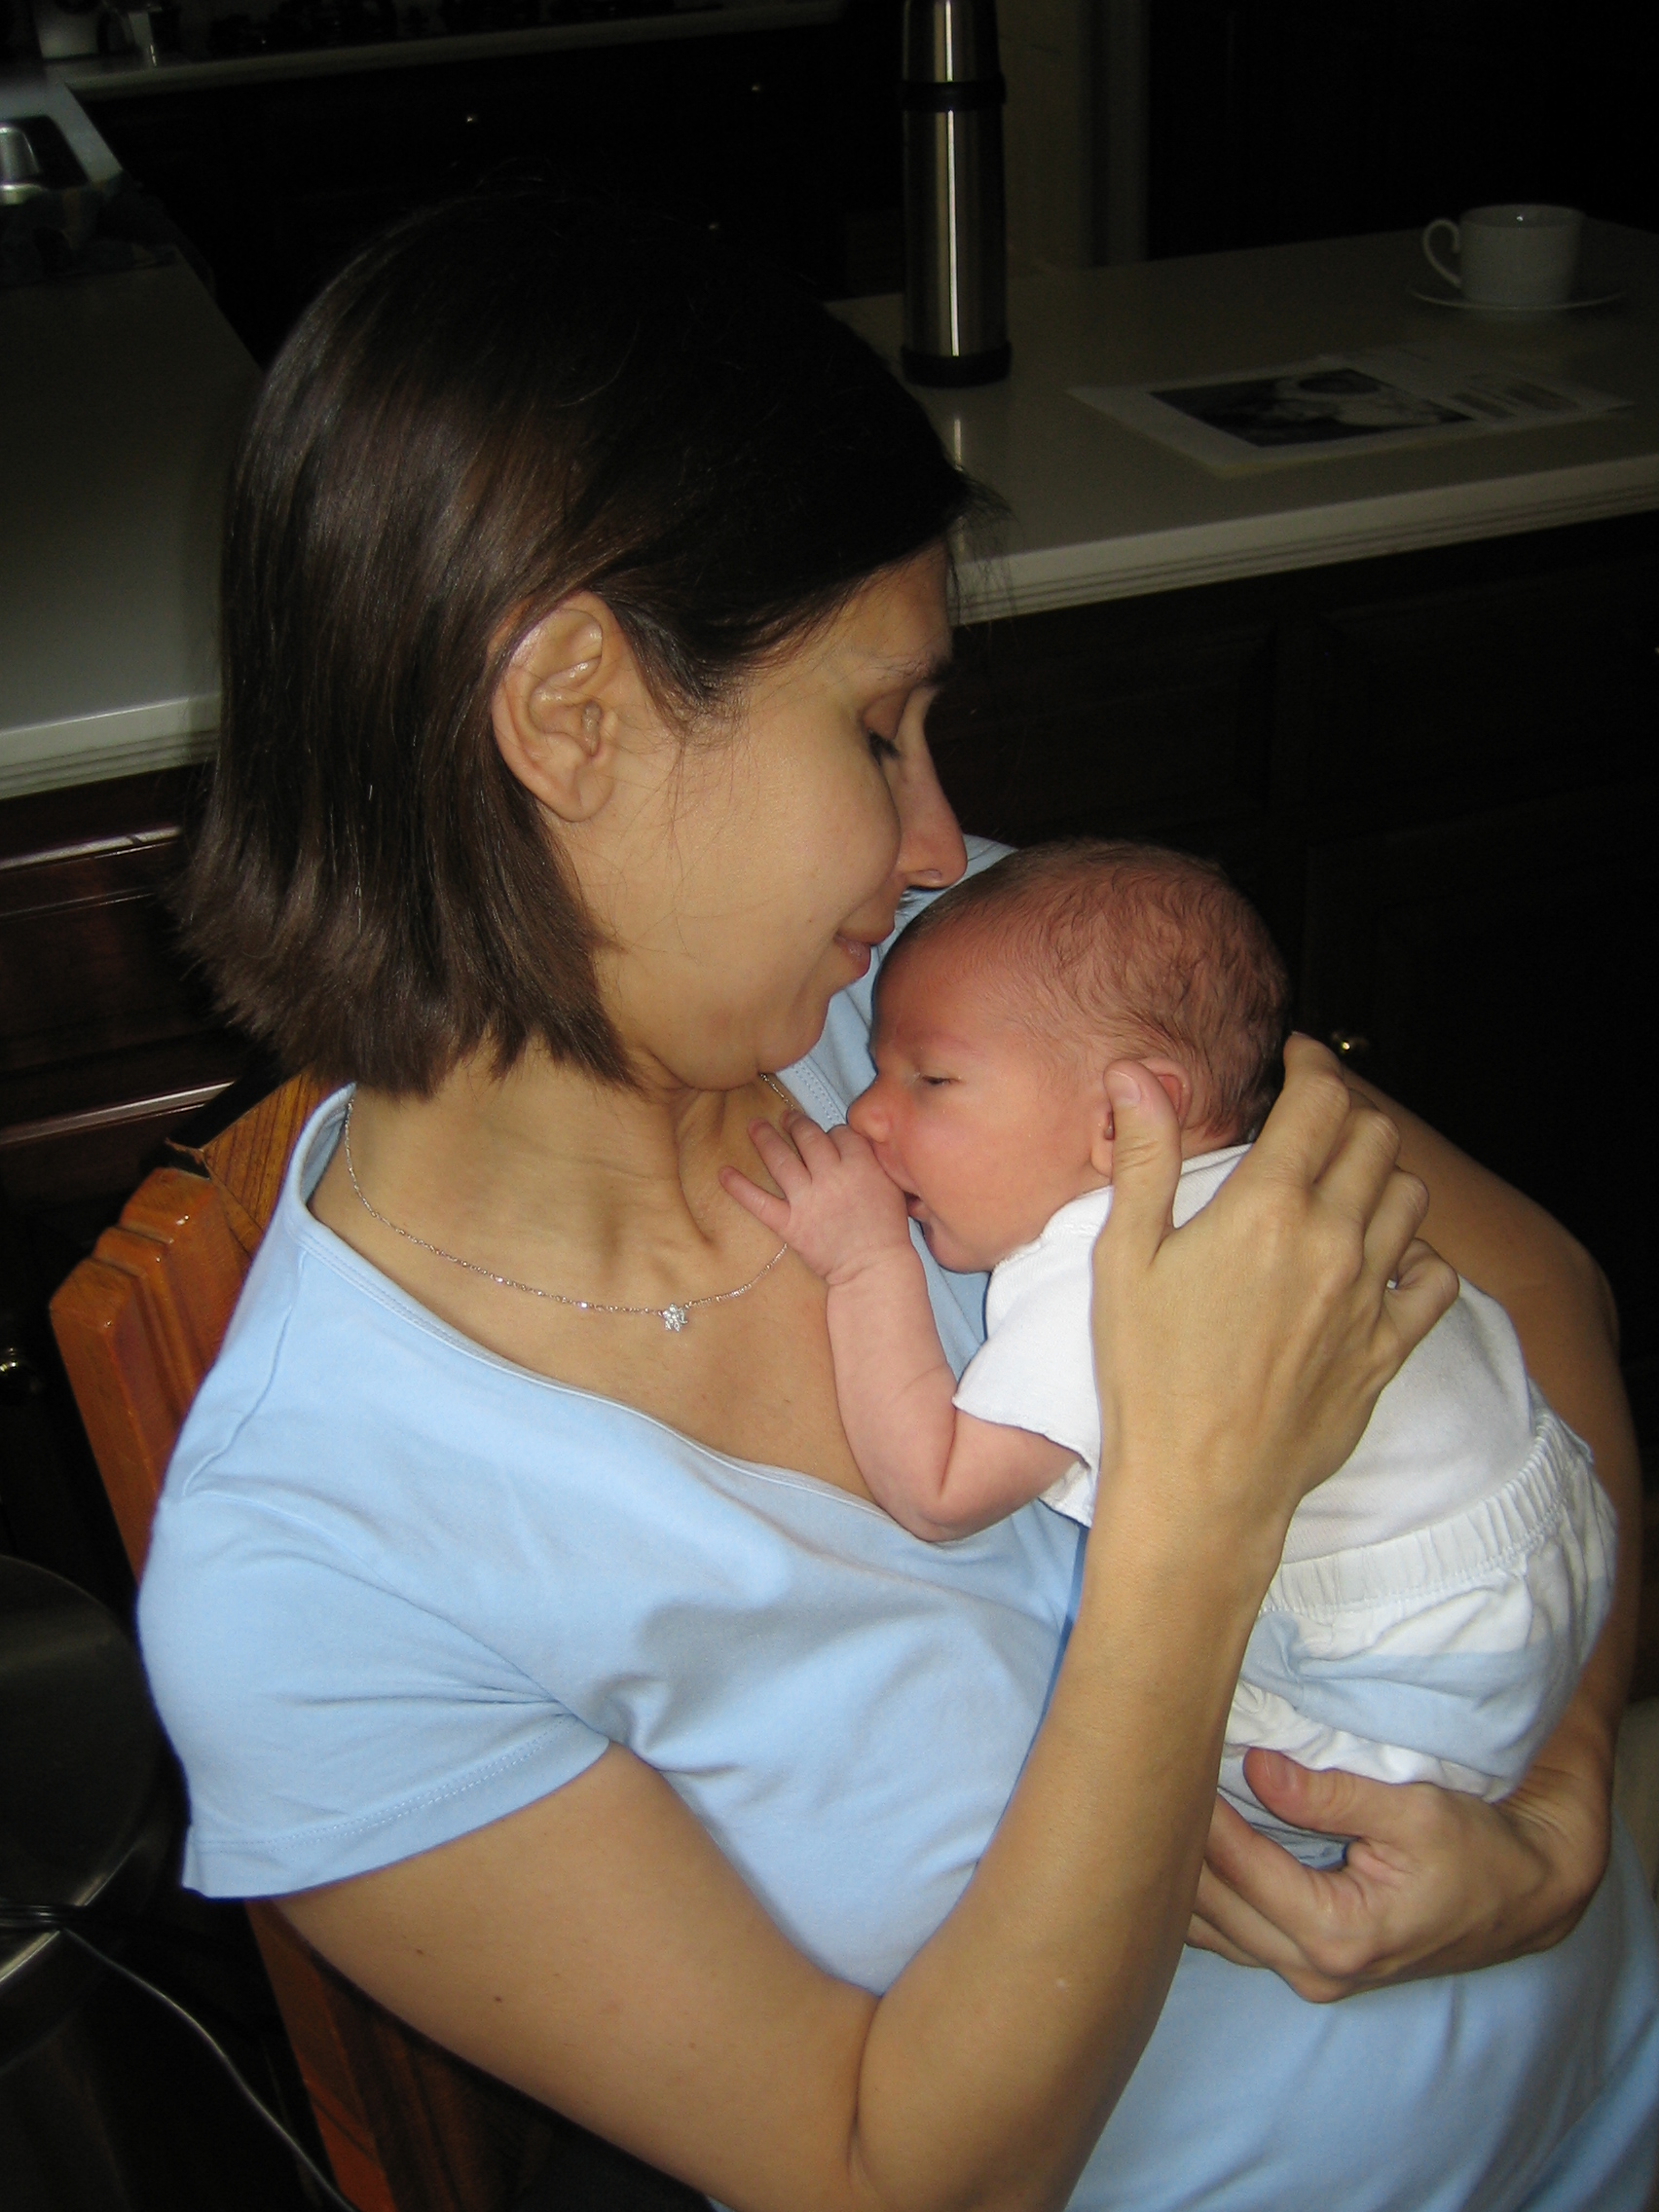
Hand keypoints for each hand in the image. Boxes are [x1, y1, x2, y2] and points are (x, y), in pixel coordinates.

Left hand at [720, 1113, 912, 1286]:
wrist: (874, 1268)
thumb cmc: (888, 1230)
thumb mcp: (892, 1186)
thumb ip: (872, 1162)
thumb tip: (854, 1146)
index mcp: (860, 1164)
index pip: (839, 1134)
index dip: (832, 1132)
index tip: (828, 1136)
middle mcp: (830, 1175)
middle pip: (808, 1137)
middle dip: (795, 1123)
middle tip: (786, 1117)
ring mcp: (807, 1199)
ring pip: (781, 1159)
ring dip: (765, 1139)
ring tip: (754, 1125)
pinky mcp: (790, 1223)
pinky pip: (759, 1202)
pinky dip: (739, 1187)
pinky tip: (723, 1172)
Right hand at [1090, 1037, 1459, 1559]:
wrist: (1200, 1488)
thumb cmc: (1148, 1375)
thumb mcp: (1124, 1257)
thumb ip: (1145, 1158)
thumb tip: (1140, 1075)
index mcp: (1266, 1209)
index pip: (1319, 1102)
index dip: (1311, 1065)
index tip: (1297, 1059)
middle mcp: (1332, 1241)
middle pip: (1375, 1138)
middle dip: (1346, 1114)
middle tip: (1311, 1124)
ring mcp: (1369, 1298)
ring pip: (1409, 1199)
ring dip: (1380, 1175)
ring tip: (1342, 1185)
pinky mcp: (1387, 1350)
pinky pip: (1436, 1280)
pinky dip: (1418, 1256)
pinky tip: (1383, 1260)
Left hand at [1186, 1736, 1611, 2000]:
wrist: (1519, 1899)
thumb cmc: (1474, 1851)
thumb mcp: (1413, 1812)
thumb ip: (1329, 1795)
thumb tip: (1253, 1767)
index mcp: (1338, 1934)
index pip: (1238, 1867)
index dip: (1199, 1811)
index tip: (1169, 1759)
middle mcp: (1313, 1968)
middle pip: (1211, 1905)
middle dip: (1175, 1844)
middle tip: (1144, 1775)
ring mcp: (1307, 1974)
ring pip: (1211, 1929)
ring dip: (1180, 1875)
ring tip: (1152, 1807)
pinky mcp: (1306, 1964)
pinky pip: (1231, 1934)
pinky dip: (1203, 1895)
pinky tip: (1184, 1849)